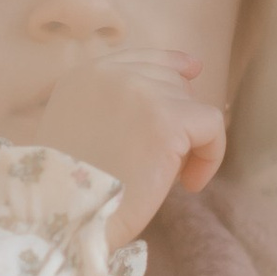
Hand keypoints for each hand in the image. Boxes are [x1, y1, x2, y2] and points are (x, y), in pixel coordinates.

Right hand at [30, 52, 224, 244]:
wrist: (65, 217)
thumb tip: (182, 80)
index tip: (192, 73)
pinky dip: (211, 155)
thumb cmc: (73, 192)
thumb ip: (116, 107)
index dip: (171, 66)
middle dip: (176, 120)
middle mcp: (111, 75)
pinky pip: (212, 126)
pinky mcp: (167, 120)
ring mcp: (140, 93)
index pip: (142, 58)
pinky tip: (190, 183)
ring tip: (165, 177)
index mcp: (85, 78)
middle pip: (171, 82)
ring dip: (188, 144)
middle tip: (162, 165)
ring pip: (191, 106)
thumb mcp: (82, 133)